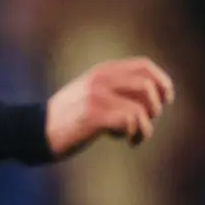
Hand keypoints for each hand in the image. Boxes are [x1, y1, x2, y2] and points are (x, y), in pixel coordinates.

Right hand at [45, 57, 175, 155]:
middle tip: (146, 122)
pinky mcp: (93, 116)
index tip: (167, 99)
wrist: (37, 130)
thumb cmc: (69, 117)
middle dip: (155, 108)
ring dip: (144, 128)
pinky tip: (123, 139)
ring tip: (133, 137)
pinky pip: (129, 122)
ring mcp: (96, 96)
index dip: (162, 81)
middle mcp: (101, 79)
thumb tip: (153, 97)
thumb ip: (116, 88)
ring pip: (140, 108)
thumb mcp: (92, 93)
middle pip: (147, 86)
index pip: (144, 65)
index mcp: (102, 71)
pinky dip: (133, 134)